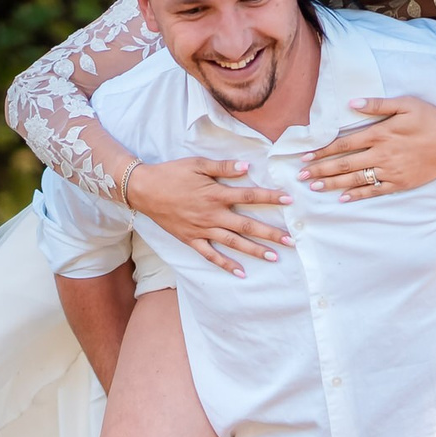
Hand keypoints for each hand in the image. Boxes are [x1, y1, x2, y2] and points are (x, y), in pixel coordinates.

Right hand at [126, 158, 291, 278]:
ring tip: (274, 257)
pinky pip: (211, 255)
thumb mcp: (197, 164)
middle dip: (270, 233)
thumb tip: (247, 167)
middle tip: (291, 241)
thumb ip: (223, 167)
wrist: (144, 190)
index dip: (270, 198)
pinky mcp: (191, 240)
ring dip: (254, 250)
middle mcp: (212, 214)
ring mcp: (202, 230)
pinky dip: (226, 264)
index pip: (249, 196)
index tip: (289, 201)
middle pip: (247, 226)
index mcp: (216, 194)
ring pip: (233, 243)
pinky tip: (241, 272)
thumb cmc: (172, 173)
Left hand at [299, 96, 435, 199]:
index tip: (306, 156)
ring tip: (314, 187)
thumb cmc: (431, 119)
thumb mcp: (406, 103)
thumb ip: (377, 104)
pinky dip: (358, 195)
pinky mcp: (400, 183)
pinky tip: (343, 198)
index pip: (344, 144)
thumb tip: (351, 103)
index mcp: (380, 133)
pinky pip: (374, 191)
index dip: (323, 151)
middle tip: (301, 176)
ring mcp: (390, 171)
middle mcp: (382, 154)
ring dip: (333, 184)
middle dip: (321, 170)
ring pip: (356, 179)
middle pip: (344, 164)